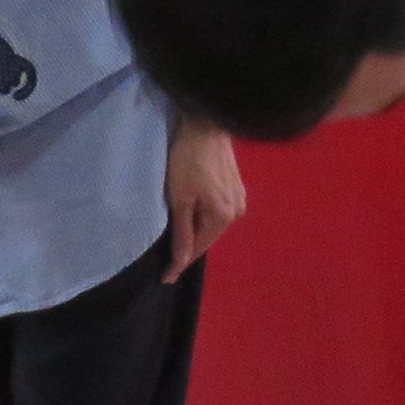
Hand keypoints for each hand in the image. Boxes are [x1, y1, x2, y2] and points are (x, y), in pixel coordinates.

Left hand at [160, 120, 245, 275]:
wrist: (205, 126)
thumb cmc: (187, 161)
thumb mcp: (179, 199)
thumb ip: (182, 233)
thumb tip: (180, 263)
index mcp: (223, 217)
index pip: (198, 249)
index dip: (180, 263)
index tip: (165, 278)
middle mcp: (236, 212)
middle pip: (207, 238)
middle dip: (188, 247)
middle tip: (166, 258)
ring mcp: (239, 200)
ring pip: (212, 225)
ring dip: (196, 231)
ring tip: (177, 235)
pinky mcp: (237, 188)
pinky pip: (217, 213)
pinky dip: (203, 217)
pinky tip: (192, 214)